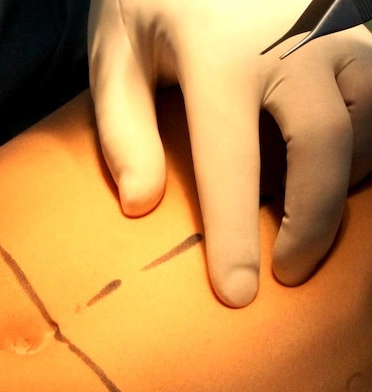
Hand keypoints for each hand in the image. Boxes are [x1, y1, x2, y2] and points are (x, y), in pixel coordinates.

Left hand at [88, 0, 371, 306]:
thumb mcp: (116, 52)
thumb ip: (123, 128)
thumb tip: (141, 206)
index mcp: (222, 57)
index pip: (234, 166)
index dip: (237, 238)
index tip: (239, 294)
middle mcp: (293, 44)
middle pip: (328, 149)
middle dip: (313, 222)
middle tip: (287, 270)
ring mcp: (334, 31)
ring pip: (370, 122)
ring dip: (344, 181)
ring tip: (305, 217)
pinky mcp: (355, 26)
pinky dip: (364, 140)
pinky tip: (330, 166)